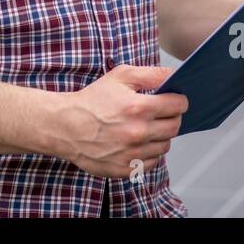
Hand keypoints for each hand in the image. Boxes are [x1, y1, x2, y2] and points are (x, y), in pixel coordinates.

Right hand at [55, 65, 187, 178]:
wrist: (65, 126)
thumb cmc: (92, 100)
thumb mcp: (120, 76)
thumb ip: (151, 74)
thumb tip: (174, 75)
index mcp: (139, 108)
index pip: (178, 105)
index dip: (178, 100)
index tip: (174, 100)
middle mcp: (139, 133)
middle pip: (175, 127)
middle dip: (172, 117)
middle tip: (161, 113)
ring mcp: (133, 153)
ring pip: (165, 146)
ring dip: (160, 136)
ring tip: (146, 127)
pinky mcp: (126, 169)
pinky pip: (152, 162)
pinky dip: (149, 152)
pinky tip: (137, 142)